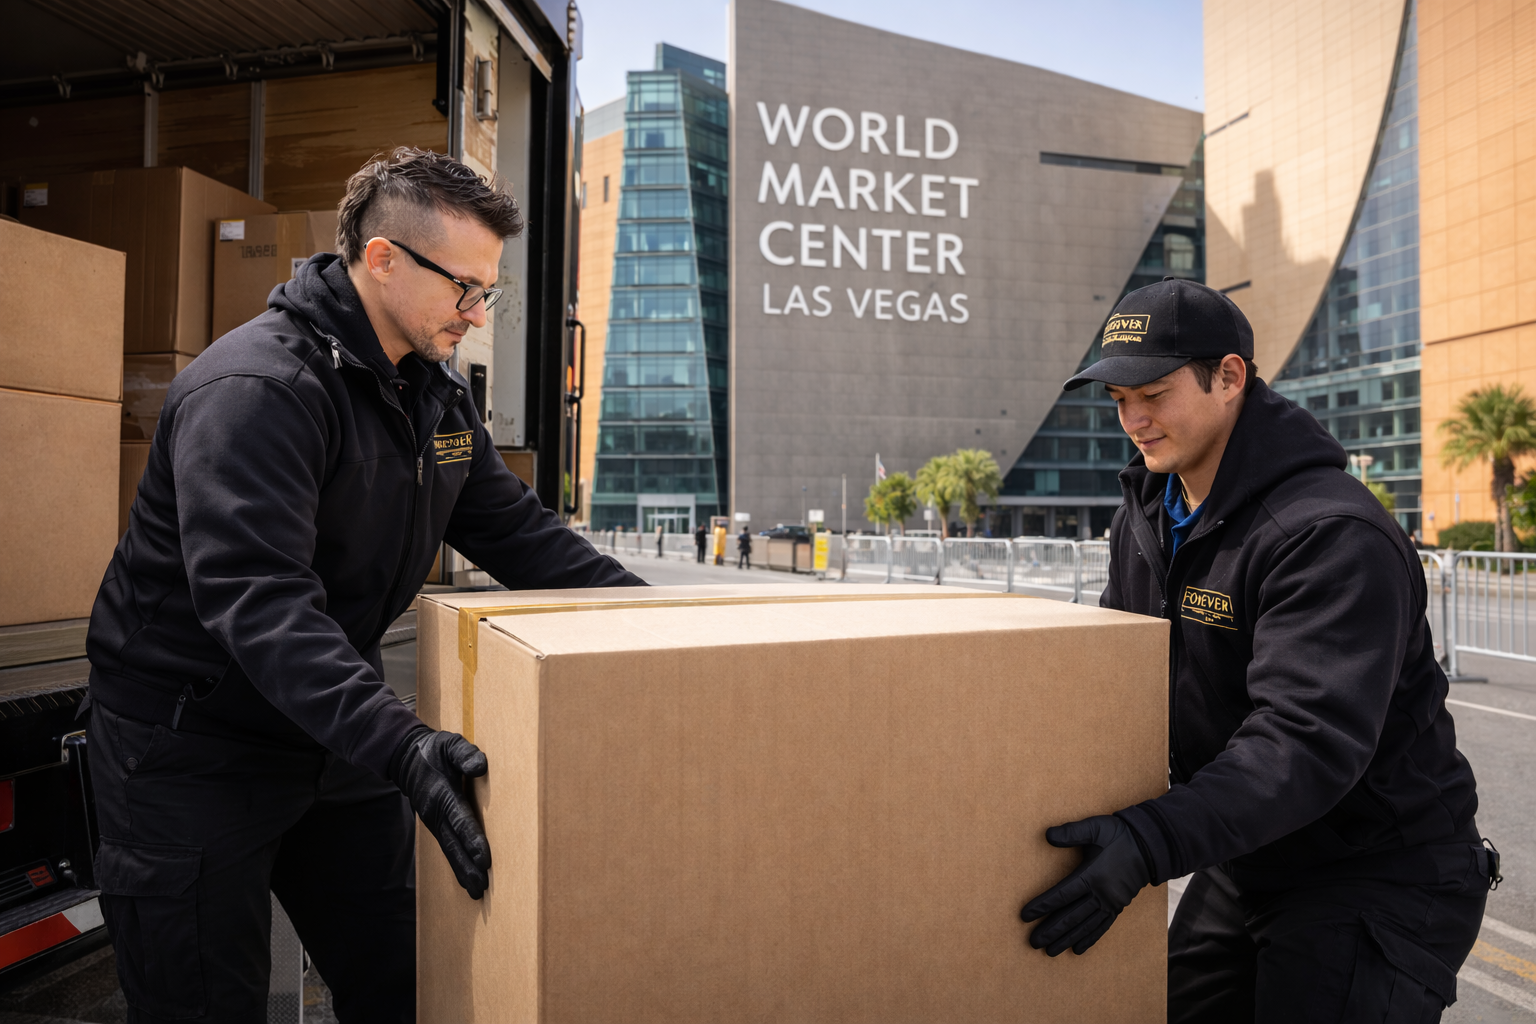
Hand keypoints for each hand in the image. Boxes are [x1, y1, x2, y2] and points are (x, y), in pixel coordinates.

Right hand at [392, 729, 491, 898]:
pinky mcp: (435, 825)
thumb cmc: (433, 750)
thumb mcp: (449, 744)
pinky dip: (456, 864)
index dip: (472, 840)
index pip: (460, 820)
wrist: (405, 758)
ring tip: (476, 891)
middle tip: (481, 887)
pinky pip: (447, 847)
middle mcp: (436, 813)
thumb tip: (480, 766)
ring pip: (449, 850)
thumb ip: (464, 754)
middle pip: (454, 844)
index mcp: (442, 794)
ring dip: (462, 871)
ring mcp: (433, 821)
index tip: (485, 859)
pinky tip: (466, 879)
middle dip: (467, 866)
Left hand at [1019, 814, 1149, 955]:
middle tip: (1033, 942)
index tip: (1026, 916)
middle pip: (1071, 916)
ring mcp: (1110, 903)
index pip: (1062, 894)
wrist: (1151, 847)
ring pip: (1085, 925)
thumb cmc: (1120, 836)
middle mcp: (1101, 894)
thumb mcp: (1096, 828)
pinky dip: (1089, 939)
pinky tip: (1077, 949)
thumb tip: (1048, 835)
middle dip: (1051, 930)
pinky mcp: (1118, 907)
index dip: (1043, 906)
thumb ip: (1072, 832)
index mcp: (1093, 875)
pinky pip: (1102, 927)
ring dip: (1067, 939)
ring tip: (1050, 951)